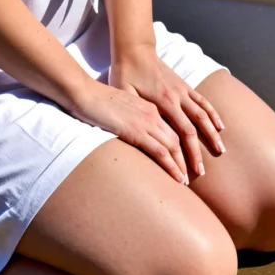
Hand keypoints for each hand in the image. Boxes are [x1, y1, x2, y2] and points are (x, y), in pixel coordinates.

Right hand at [67, 78, 192, 184]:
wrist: (86, 93)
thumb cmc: (96, 100)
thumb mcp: (118, 107)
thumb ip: (128, 118)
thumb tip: (129, 130)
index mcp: (148, 107)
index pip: (170, 129)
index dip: (178, 146)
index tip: (181, 160)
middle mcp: (152, 114)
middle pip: (176, 139)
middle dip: (184, 158)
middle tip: (188, 175)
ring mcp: (146, 122)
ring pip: (173, 147)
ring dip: (181, 165)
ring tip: (184, 181)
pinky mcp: (138, 132)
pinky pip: (161, 152)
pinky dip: (172, 166)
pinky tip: (176, 178)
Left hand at [108, 47, 225, 180]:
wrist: (134, 49)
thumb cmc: (125, 72)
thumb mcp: (124, 91)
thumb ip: (133, 110)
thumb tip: (137, 131)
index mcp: (164, 100)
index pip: (183, 131)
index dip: (189, 152)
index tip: (192, 170)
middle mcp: (178, 96)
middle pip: (196, 126)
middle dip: (201, 150)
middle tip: (203, 171)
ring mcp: (182, 89)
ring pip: (204, 113)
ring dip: (213, 132)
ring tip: (221, 150)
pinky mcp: (183, 84)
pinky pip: (203, 100)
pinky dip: (213, 113)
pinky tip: (220, 125)